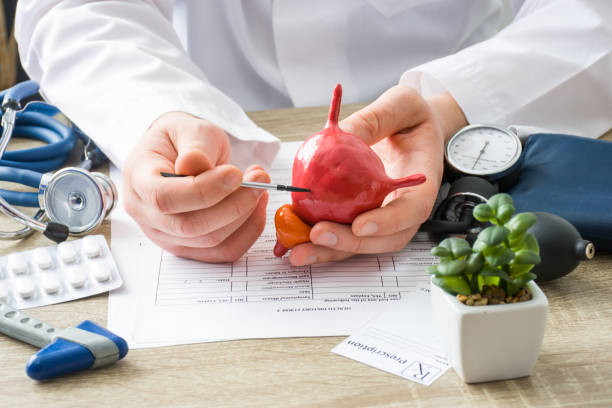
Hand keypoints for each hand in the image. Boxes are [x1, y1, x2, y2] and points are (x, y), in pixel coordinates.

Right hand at [122, 112, 269, 261]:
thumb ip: (195, 147)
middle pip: (190, 226)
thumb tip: (193, 164)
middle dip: (233, 205)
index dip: (204, 190)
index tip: (236, 173)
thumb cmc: (182, 140)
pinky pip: (223, 251)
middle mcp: (146, 214)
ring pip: (211, 241)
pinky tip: (256, 206)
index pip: (164, 198)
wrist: (179, 152)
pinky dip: (248, 231)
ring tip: (259, 186)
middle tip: (260, 179)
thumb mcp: (189, 129)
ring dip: (245, 216)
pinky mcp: (189, 247)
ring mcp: (166, 235)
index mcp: (138, 180)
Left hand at [288, 85, 466, 265]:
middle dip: (350, 243)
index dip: (387, 223)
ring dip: (329, 251)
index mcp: (423, 184)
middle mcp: (405, 208)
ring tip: (298, 251)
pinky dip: (319, 240)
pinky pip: (344, 232)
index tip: (360, 225)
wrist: (414, 130)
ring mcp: (384, 218)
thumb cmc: (413, 117)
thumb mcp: (401, 105)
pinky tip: (293, 238)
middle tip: (317, 235)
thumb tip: (342, 133)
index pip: (411, 211)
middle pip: (383, 240)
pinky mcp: (363, 218)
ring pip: (361, 244)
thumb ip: (375, 119)